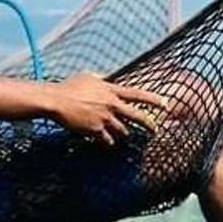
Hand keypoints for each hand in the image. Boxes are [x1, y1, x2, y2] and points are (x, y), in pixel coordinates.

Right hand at [47, 72, 172, 146]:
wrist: (56, 100)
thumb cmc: (69, 86)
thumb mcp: (89, 77)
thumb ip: (102, 79)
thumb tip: (107, 78)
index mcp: (111, 90)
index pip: (138, 94)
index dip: (154, 99)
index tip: (166, 104)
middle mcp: (111, 104)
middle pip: (136, 116)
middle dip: (148, 124)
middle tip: (155, 130)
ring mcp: (104, 118)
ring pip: (122, 131)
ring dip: (124, 134)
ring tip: (125, 137)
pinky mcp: (95, 130)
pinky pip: (107, 140)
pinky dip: (109, 143)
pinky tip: (108, 144)